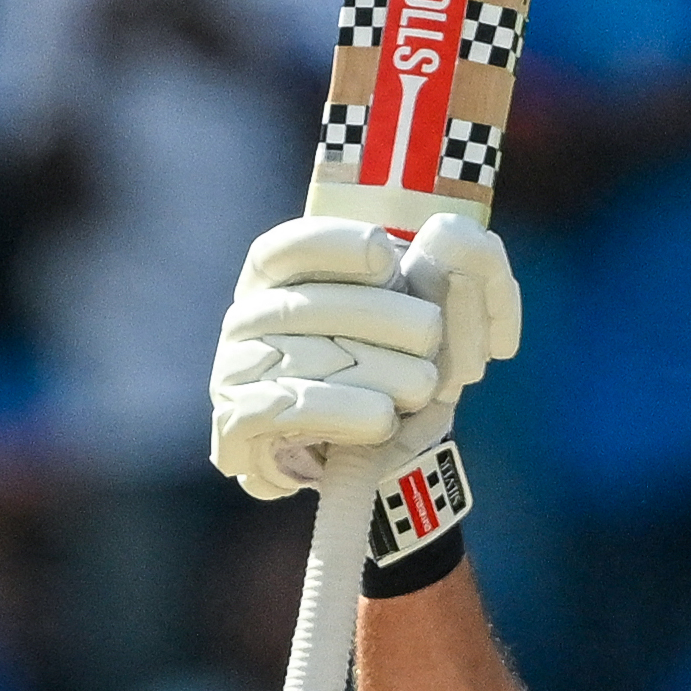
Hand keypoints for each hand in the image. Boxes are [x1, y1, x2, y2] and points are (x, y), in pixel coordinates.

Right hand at [206, 210, 519, 502]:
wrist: (336, 452)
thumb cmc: (369, 369)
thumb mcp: (396, 318)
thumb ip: (421, 279)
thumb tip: (456, 238)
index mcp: (275, 279)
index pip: (289, 247)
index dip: (334, 245)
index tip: (385, 253)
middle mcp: (247, 318)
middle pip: (304, 306)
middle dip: (376, 316)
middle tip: (431, 331)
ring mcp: (233, 369)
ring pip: (302, 360)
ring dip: (374, 371)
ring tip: (423, 384)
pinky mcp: (236, 422)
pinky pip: (286, 409)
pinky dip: (340, 412)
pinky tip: (382, 417)